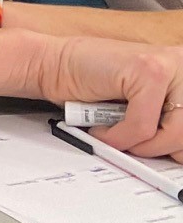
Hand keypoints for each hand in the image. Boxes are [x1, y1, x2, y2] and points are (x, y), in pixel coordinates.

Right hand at [28, 36, 182, 161]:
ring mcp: (170, 66)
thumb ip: (166, 125)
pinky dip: (117, 137)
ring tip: (117, 133)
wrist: (53, 66)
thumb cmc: (90, 87)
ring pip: (173, 133)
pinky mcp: (148, 70)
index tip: (165, 156)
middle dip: (158, 149)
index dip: (176, 149)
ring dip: (137, 144)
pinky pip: (143, 127)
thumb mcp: (143, 111)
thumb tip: (180, 156)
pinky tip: (100, 126)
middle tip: (133, 143)